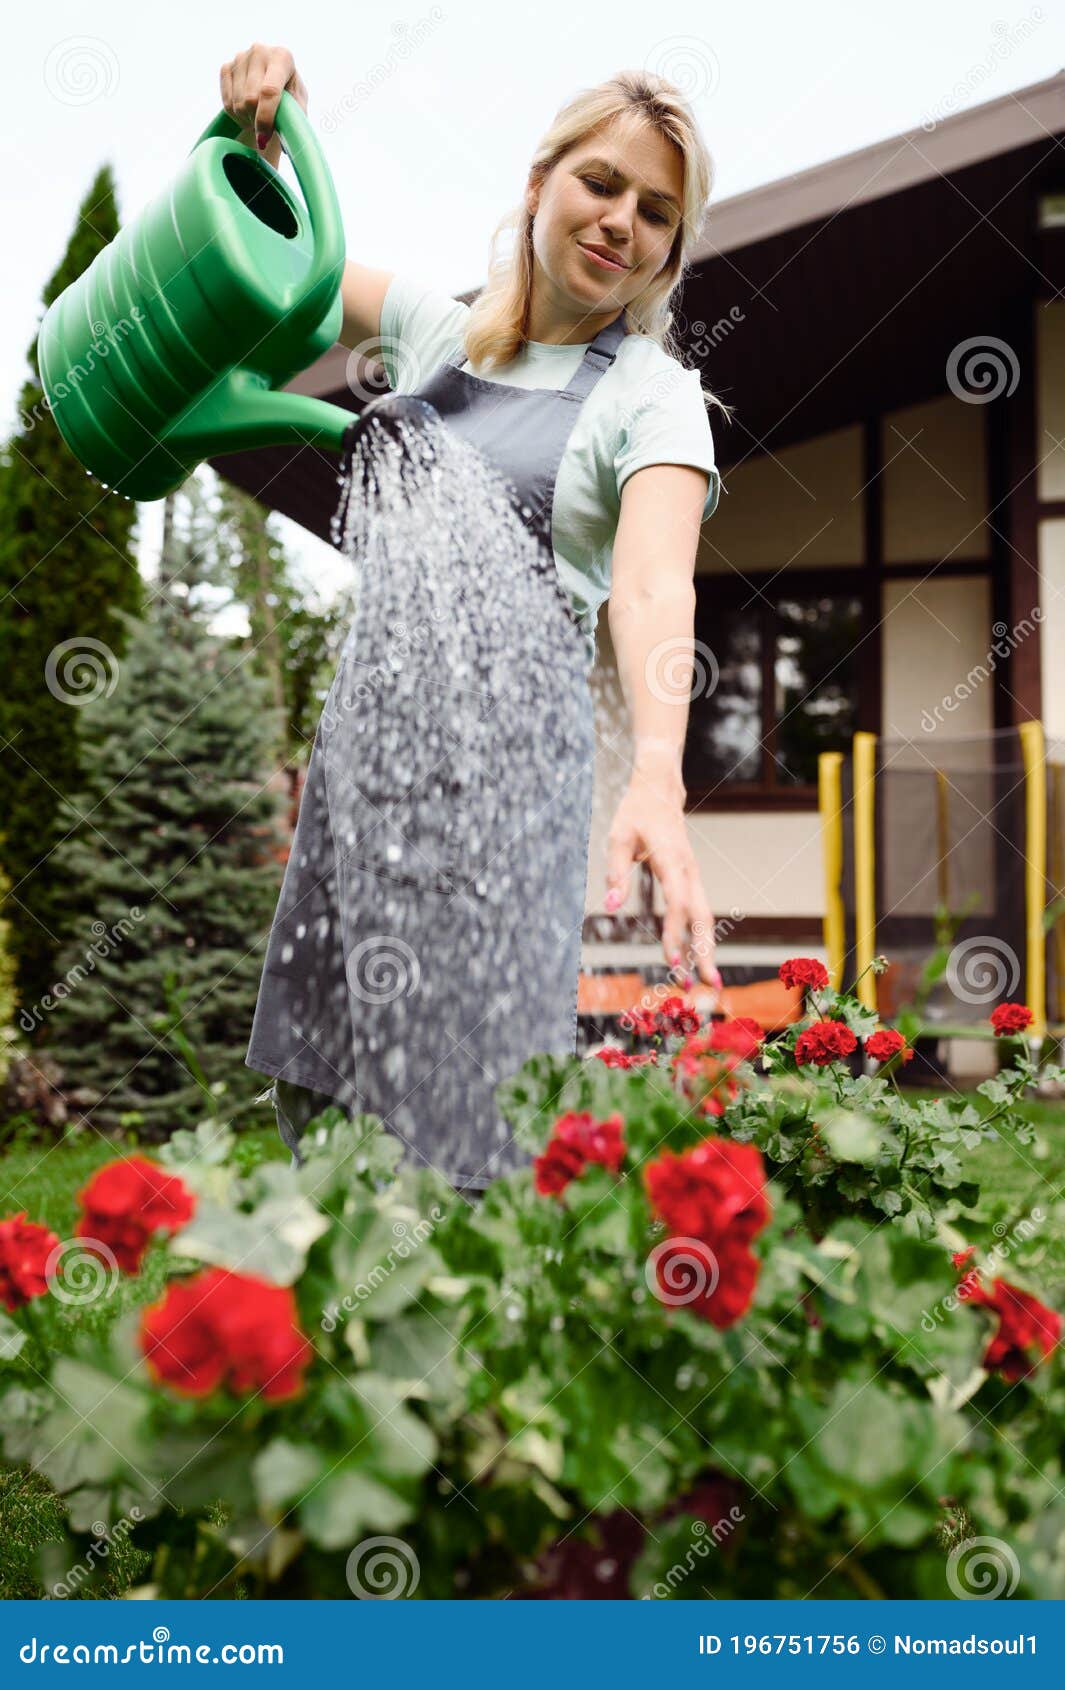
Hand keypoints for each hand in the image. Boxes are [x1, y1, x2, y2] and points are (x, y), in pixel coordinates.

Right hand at [219, 42, 307, 169]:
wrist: (275, 86)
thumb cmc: (291, 98)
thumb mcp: (299, 106)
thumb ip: (295, 119)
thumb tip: (285, 141)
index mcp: (283, 57)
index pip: (269, 91)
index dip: (265, 118)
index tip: (264, 138)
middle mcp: (260, 51)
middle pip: (250, 99)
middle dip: (256, 121)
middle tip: (265, 130)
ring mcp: (241, 57)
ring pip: (237, 103)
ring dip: (247, 120)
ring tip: (258, 120)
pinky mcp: (227, 67)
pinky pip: (226, 102)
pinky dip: (236, 115)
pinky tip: (247, 114)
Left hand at [603, 769, 720, 987]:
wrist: (660, 787)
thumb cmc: (636, 811)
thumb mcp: (617, 838)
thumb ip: (616, 873)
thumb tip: (612, 908)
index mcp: (672, 859)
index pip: (678, 903)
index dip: (675, 933)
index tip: (670, 961)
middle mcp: (689, 869)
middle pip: (703, 915)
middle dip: (706, 952)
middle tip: (710, 985)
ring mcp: (694, 873)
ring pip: (705, 915)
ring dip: (707, 948)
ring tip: (708, 981)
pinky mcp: (691, 877)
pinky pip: (698, 909)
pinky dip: (700, 934)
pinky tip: (696, 957)